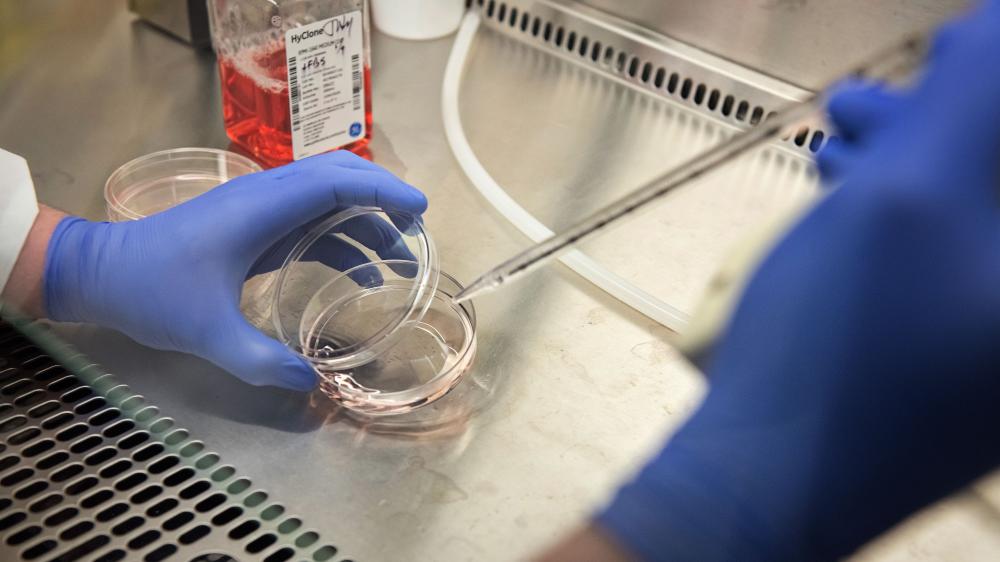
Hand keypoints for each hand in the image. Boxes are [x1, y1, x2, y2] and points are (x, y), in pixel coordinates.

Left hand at [44, 151, 426, 390]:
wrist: (102, 274)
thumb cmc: (151, 292)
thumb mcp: (207, 334)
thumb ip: (260, 362)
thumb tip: (311, 384)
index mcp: (259, 209)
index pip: (335, 182)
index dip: (382, 191)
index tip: (419, 209)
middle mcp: (264, 197)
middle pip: (337, 176)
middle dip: (383, 197)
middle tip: (418, 227)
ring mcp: (259, 209)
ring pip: (326, 197)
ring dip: (365, 221)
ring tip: (400, 260)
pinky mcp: (253, 226)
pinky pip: (309, 220)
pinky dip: (342, 239)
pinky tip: (362, 275)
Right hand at [597, 1, 999, 559]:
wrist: (760, 485)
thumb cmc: (833, 356)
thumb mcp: (905, 200)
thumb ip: (975, 96)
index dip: (999, 89)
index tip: (959, 54)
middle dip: (952, 124)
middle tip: (875, 98)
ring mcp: (996, 355)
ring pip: (974, 225)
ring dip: (915, 166)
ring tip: (839, 136)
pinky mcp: (957, 368)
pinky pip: (946, 267)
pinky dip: (902, 220)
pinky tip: (843, 196)